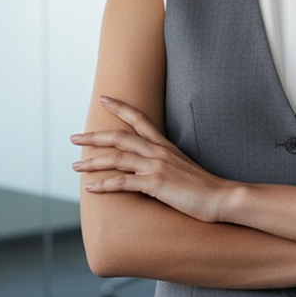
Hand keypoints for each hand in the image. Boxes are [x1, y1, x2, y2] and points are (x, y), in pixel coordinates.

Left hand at [70, 96, 226, 221]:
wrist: (221, 197)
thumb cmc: (203, 187)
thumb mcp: (182, 167)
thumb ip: (165, 163)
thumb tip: (149, 167)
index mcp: (165, 146)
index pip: (140, 119)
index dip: (120, 107)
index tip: (103, 99)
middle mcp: (158, 152)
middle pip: (119, 137)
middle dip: (94, 136)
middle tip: (74, 138)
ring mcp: (156, 166)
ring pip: (116, 158)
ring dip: (92, 162)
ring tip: (75, 166)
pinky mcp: (155, 184)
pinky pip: (122, 182)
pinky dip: (104, 185)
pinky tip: (90, 188)